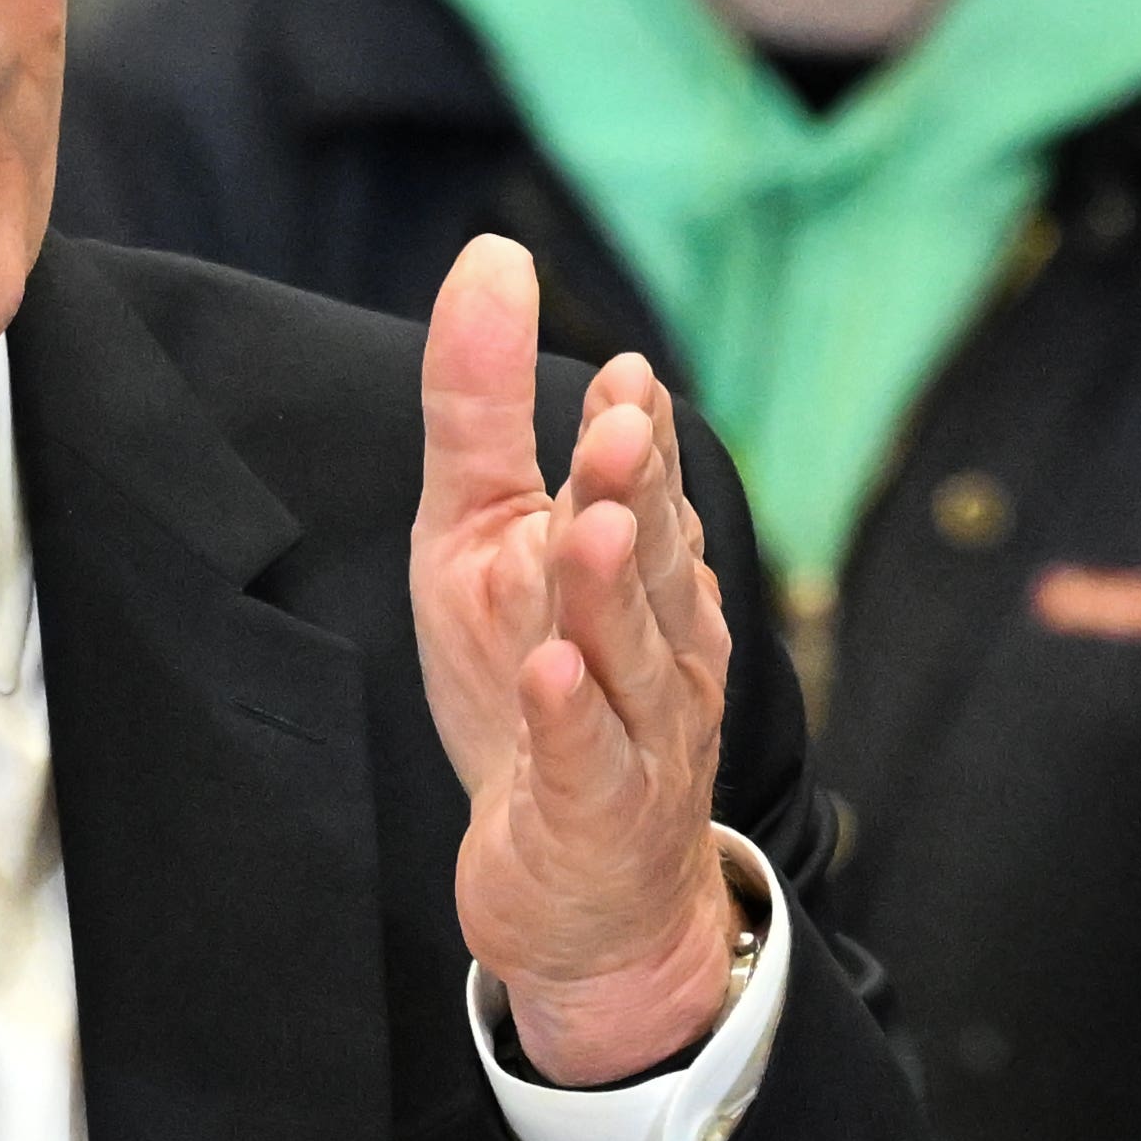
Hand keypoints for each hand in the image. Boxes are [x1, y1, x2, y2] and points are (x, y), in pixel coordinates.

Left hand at [414, 236, 740, 1085]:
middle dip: (634, 489)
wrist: (582, 886)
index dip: (632, 437)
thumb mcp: (484, 535)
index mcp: (638, 568)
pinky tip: (549, 676)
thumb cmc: (534, 692)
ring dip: (608, 588)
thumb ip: (487, 408)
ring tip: (586, 524)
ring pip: (627, 654)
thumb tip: (494, 254)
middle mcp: (656, 642)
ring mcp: (638, 733)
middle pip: (646, 557)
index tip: (622, 377)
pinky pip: (588, 762)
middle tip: (618, 422)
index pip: (641, 487)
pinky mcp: (594, 814)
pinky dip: (570, 720)